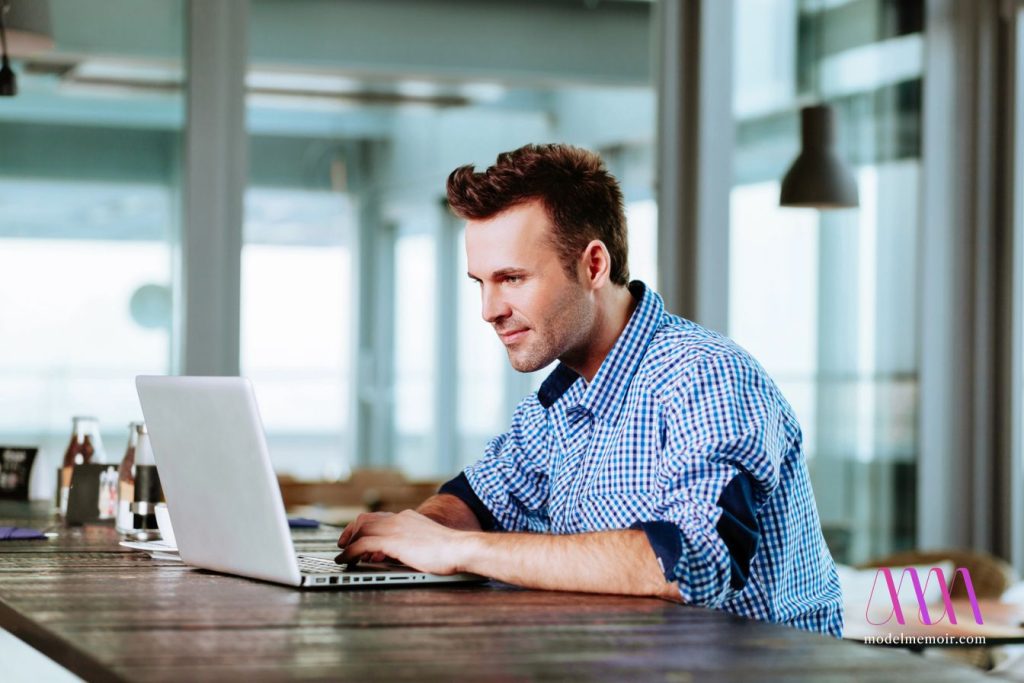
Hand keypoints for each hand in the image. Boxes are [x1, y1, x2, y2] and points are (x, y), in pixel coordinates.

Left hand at [336, 509, 474, 574]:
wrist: (459, 548)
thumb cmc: (449, 550)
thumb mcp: (426, 542)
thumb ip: (410, 544)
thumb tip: (396, 554)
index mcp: (408, 518)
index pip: (378, 517)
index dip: (363, 527)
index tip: (357, 537)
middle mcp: (399, 519)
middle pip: (365, 519)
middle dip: (350, 532)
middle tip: (343, 544)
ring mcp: (395, 528)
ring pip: (361, 529)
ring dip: (348, 542)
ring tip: (342, 554)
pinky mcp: (393, 541)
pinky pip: (363, 544)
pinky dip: (350, 552)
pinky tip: (345, 560)